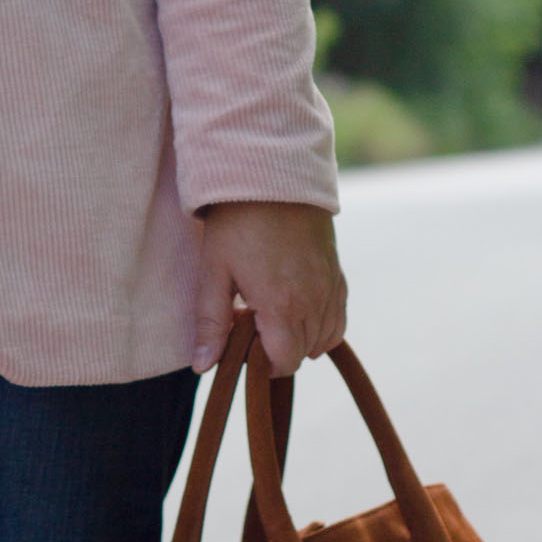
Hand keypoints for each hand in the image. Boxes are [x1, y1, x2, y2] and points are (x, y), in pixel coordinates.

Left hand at [191, 202, 346, 378]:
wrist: (273, 175)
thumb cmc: (236, 222)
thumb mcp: (214, 270)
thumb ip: (211, 322)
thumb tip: (203, 366)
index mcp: (282, 306)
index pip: (284, 362)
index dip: (261, 363)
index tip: (241, 343)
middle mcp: (314, 302)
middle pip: (303, 353)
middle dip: (276, 349)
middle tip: (250, 320)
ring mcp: (330, 288)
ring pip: (324, 338)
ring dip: (298, 337)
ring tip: (269, 310)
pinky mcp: (338, 274)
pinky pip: (338, 317)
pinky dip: (321, 323)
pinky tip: (295, 306)